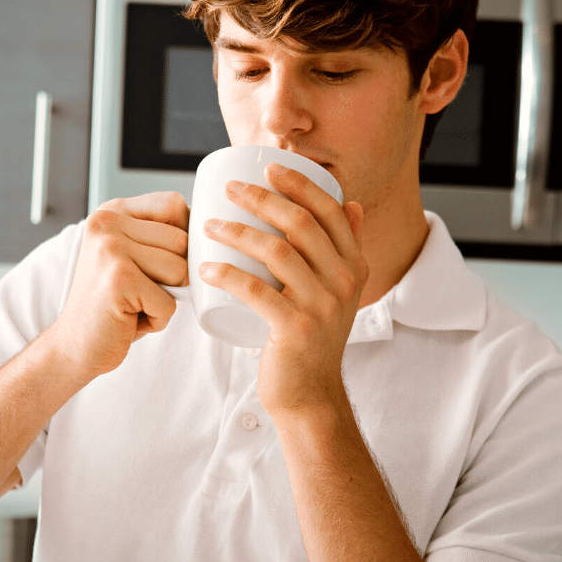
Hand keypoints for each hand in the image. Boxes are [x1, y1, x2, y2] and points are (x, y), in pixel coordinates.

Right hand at [47, 192, 189, 384]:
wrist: (73, 345)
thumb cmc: (113, 303)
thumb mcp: (133, 255)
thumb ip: (160, 234)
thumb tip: (210, 231)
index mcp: (112, 211)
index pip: (174, 204)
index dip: (183, 236)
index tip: (160, 260)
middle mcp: (107, 223)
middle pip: (183, 241)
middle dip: (174, 276)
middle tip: (139, 290)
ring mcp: (111, 248)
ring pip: (181, 271)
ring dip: (167, 298)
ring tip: (134, 303)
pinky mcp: (119, 278)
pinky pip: (170, 302)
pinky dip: (157, 319)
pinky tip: (129, 319)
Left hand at [198, 163, 366, 415]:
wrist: (310, 393)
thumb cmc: (312, 336)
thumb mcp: (338, 290)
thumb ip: (345, 249)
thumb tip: (348, 202)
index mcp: (355, 266)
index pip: (331, 212)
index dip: (300, 184)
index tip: (268, 168)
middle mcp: (345, 283)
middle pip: (302, 224)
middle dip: (262, 198)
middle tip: (230, 190)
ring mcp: (322, 307)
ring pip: (277, 252)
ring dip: (237, 231)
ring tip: (209, 226)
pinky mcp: (296, 330)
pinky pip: (256, 292)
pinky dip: (227, 274)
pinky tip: (206, 266)